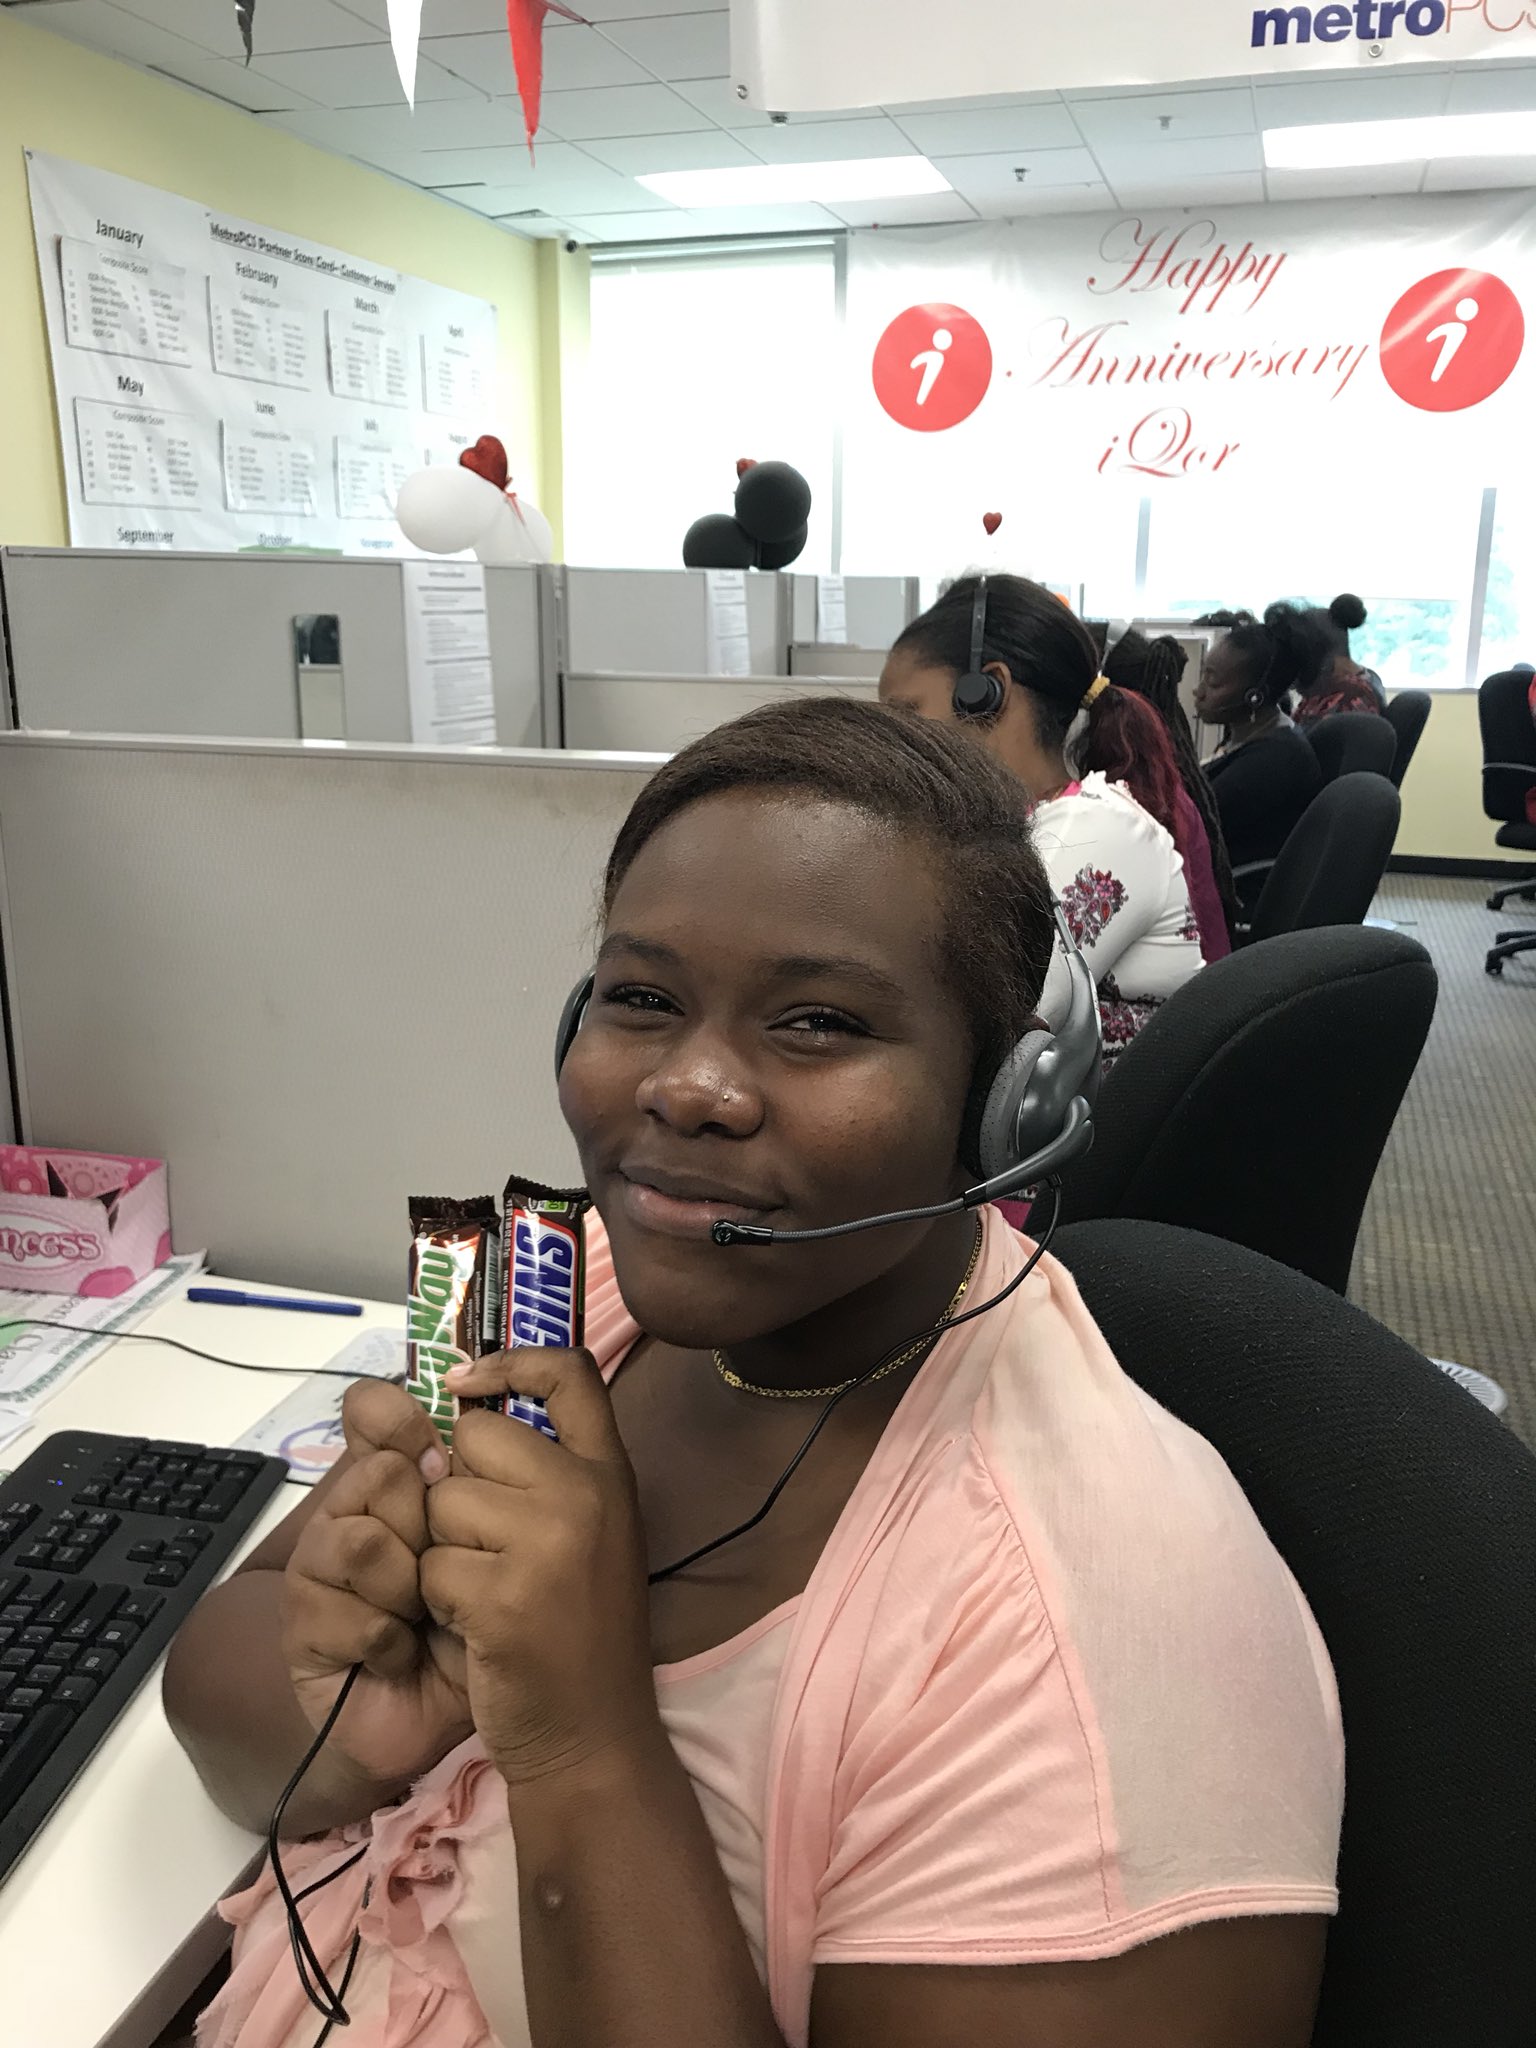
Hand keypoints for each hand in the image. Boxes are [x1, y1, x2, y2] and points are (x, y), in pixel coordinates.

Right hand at [282, 1380, 473, 1785]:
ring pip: (363, 1539)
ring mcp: (318, 1566)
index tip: (438, 1458)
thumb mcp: (505, 1532)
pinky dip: (390, 1641)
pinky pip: (351, 1611)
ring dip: (412, 1590)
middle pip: (382, 1472)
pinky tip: (402, 1655)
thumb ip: (485, 1459)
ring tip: (427, 1617)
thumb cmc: (495, 1615)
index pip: (372, 1407)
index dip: (402, 1419)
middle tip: (449, 1570)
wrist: (474, 1714)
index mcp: (394, 1476)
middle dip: (435, 1530)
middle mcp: (349, 1508)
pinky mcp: (301, 1625)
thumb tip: (457, 1382)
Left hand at [421, 1349, 659, 1790]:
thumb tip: (457, 1408)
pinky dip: (436, 1598)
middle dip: (458, 1487)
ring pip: (443, 1502)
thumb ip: (542, 1473)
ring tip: (486, 1591)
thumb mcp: (587, 1533)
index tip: (466, 1382)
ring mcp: (549, 1542)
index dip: (510, 1362)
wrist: (594, 1736)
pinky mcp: (504, 1595)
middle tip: (487, 1546)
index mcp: (611, 1473)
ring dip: (444, 1548)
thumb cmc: (579, 1632)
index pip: (571, 1372)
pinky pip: (430, 1564)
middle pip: (476, 1438)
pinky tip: (476, 1625)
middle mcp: (588, 1494)